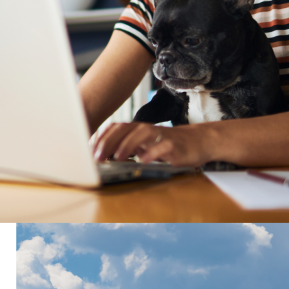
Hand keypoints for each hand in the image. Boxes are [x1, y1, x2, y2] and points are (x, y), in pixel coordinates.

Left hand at [92, 122, 214, 166]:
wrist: (199, 141)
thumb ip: (129, 147)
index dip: (102, 138)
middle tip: (98, 157)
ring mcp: (162, 136)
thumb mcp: (147, 145)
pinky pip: (162, 147)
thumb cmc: (168, 145)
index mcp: (139, 129)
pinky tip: (143, 160)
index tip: (90, 151)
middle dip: (109, 142)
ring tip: (117, 157)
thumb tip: (104, 156)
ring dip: (127, 145)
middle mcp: (148, 130)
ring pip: (142, 134)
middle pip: (125, 129)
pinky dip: (152, 153)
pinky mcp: (174, 146)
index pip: (116, 128)